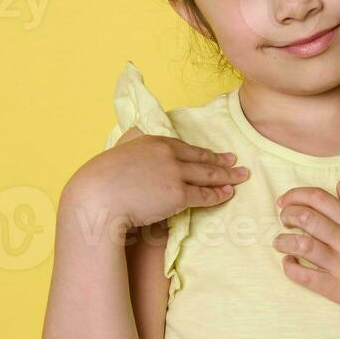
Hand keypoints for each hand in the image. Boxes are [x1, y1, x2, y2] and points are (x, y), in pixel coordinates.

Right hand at [62, 127, 249, 232]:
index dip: (203, 152)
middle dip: (222, 161)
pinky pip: (204, 194)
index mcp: (153, 142)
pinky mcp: (177, 194)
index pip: (185, 147)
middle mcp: (167, 153)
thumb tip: (138, 156)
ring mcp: (174, 173)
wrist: (98, 196)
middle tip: (237, 162)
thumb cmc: (100, 182)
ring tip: (242, 177)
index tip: (215, 154)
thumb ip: (133, 152)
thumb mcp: (117, 156)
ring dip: (228, 176)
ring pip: (208, 175)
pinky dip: (218, 194)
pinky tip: (228, 193)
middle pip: (201, 158)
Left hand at [273, 178, 339, 322]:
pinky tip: (288, 264)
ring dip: (284, 241)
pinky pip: (307, 277)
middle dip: (287, 215)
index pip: (320, 199)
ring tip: (279, 242)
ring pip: (303, 245)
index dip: (296, 196)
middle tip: (283, 220)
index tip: (285, 200)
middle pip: (307, 218)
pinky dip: (291, 269)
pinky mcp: (338, 289)